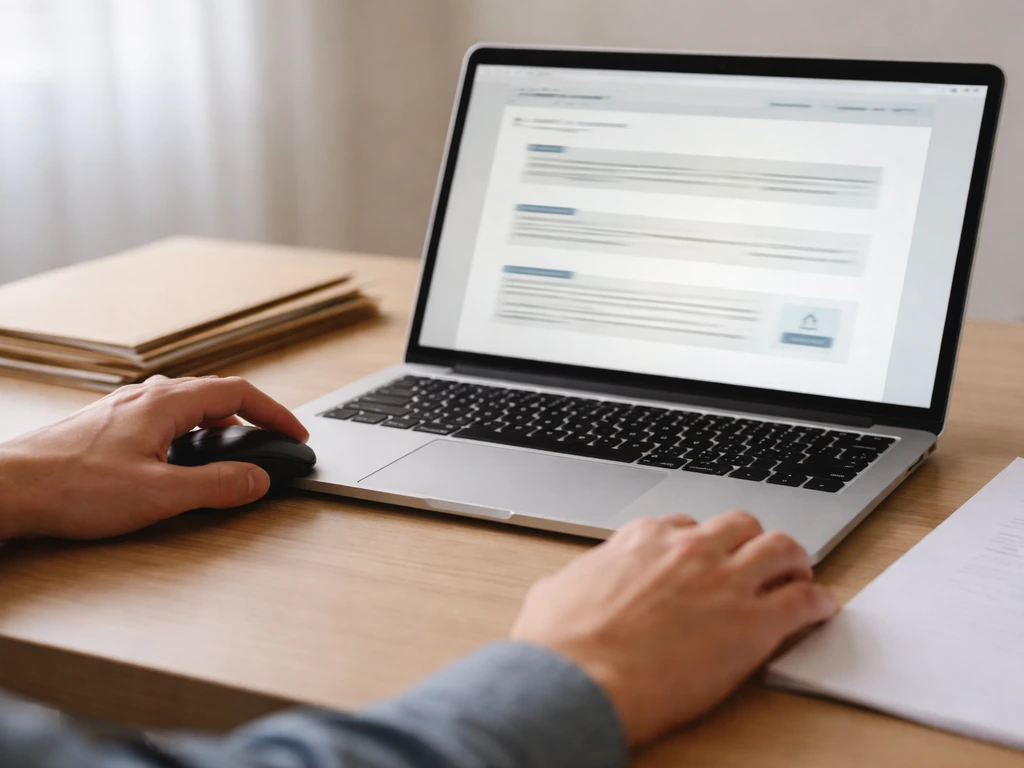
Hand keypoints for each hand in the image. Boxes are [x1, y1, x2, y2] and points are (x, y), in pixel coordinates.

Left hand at [0, 376, 307, 539]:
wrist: (7, 488)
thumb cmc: (71, 487)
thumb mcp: (159, 494)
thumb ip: (216, 486)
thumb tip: (257, 480)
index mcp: (167, 403)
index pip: (238, 394)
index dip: (274, 414)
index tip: (294, 434)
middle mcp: (147, 397)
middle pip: (215, 395)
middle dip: (251, 418)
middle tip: (271, 443)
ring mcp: (124, 410)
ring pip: (188, 407)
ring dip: (219, 426)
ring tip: (232, 455)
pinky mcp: (107, 427)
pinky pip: (164, 420)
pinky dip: (190, 435)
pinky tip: (180, 461)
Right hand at [511, 511, 836, 746]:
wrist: (577, 680)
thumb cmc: (560, 645)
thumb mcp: (554, 593)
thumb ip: (575, 581)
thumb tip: (564, 589)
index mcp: (642, 540)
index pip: (685, 525)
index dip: (700, 543)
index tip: (704, 558)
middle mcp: (688, 550)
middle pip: (739, 525)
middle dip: (751, 541)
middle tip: (758, 561)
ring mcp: (724, 582)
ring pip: (781, 548)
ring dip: (793, 560)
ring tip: (799, 575)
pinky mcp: (753, 624)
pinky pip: (804, 600)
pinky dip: (818, 602)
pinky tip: (821, 610)